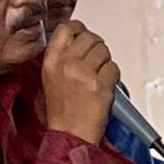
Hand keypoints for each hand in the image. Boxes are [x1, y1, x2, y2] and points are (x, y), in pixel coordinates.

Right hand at [39, 20, 120, 143]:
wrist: (70, 135)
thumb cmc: (61, 112)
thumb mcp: (49, 79)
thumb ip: (61, 57)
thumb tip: (77, 40)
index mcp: (51, 61)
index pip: (65, 28)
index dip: (78, 28)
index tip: (82, 33)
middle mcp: (66, 64)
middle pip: (89, 37)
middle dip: (96, 46)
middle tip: (95, 59)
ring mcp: (84, 74)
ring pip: (104, 51)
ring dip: (105, 61)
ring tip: (98, 75)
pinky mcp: (100, 85)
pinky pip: (113, 68)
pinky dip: (113, 75)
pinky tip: (104, 86)